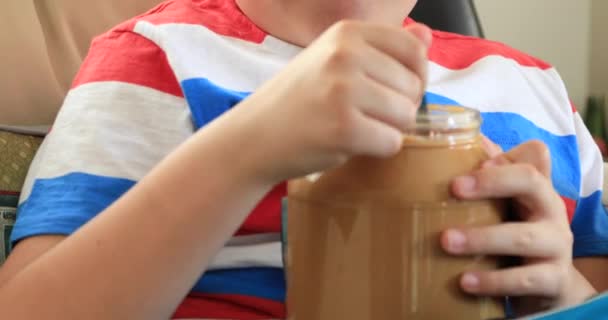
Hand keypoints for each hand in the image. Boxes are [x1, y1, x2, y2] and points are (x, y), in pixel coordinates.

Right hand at [232, 20, 431, 182]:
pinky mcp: (344, 128)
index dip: (416, 75)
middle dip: (400, 107)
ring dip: (389, 129)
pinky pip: (391, 142)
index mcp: (347, 33)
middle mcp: (346, 55)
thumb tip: (425, 36)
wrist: (255, 136)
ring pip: (406, 116)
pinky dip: (378, 150)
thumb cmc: (297, 99)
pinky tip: (351, 144)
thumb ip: (381, 48)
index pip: (413, 49)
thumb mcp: (334, 60)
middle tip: (367, 115)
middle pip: (413, 86)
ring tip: (357, 127)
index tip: (397, 92)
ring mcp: (344, 91)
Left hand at [441, 140, 596, 314]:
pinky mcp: (553, 280)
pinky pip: (525, 280)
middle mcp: (551, 209)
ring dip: (482, 238)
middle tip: (452, 189)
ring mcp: (557, 245)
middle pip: (531, 181)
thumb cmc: (516, 233)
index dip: (503, 157)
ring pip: (522, 236)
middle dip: (491, 182)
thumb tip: (459, 142)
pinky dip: (494, 281)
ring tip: (446, 242)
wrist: (546, 284)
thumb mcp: (505, 205)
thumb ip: (487, 177)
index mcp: (536, 187)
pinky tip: (465, 281)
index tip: (471, 163)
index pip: (534, 157)